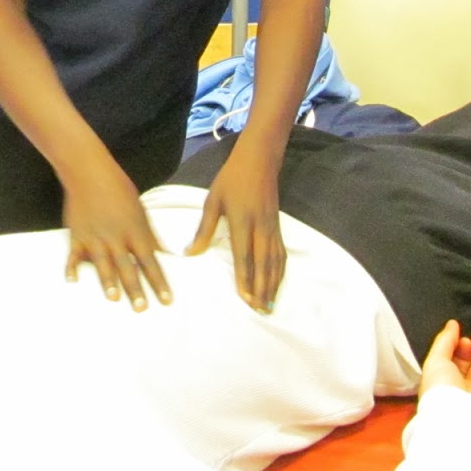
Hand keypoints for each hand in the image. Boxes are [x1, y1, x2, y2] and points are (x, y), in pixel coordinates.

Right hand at [62, 163, 171, 311]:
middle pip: (128, 266)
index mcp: (135, 231)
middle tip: (141, 308)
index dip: (159, 282)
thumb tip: (165, 255)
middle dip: (135, 288)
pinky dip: (72, 267)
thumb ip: (150, 236)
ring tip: (113, 298)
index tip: (167, 300)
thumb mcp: (141, 212)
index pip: (151, 261)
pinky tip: (72, 280)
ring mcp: (95, 236)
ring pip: (103, 262)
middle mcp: (117, 237)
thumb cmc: (120, 191)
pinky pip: (74, 254)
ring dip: (108, 280)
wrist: (90, 173)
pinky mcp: (77, 235)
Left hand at [185, 142, 285, 313]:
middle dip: (262, 288)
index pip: (244, 254)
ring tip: (269, 305)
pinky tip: (277, 284)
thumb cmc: (231, 179)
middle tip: (259, 310)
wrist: (259, 160)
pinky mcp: (278, 226)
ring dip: (273, 285)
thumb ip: (204, 228)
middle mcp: (260, 227)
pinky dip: (280, 271)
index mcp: (242, 220)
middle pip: (263, 263)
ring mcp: (272, 227)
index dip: (245, 277)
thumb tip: (190, 252)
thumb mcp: (213, 200)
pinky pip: (281, 253)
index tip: (244, 298)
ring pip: (275, 261)